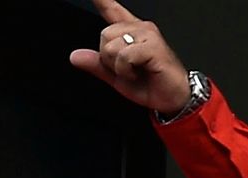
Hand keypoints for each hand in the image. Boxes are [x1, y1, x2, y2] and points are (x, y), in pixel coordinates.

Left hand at [69, 0, 190, 114]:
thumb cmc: (150, 84)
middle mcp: (140, 28)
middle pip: (104, 35)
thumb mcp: (115, 76)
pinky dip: (125, 70)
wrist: (172, 97)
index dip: (102, 1)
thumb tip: (74, 56)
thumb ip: (96, 64)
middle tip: (126, 69)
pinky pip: (123, 56)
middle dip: (108, 58)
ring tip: (134, 71)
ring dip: (117, 66)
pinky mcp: (153, 46)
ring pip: (112, 46)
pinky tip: (138, 73)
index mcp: (130, 33)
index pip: (112, 10)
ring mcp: (148, 35)